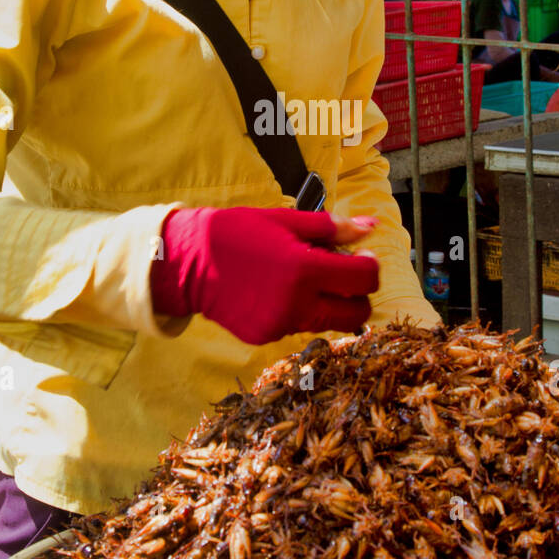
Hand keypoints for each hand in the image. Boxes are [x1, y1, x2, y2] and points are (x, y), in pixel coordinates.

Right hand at [150, 206, 378, 344]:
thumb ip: (332, 228)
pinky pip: (297, 326)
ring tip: (304, 279)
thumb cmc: (236, 232)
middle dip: (358, 295)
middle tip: (343, 276)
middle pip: (356, 314)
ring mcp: (280, 325)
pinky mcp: (265, 337)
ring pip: (328, 322)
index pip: (365, 280)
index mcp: (305, 270)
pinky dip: (299, 310)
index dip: (370, 267)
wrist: (187, 262)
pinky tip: (277, 291)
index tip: (362, 258)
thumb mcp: (286, 221)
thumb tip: (371, 226)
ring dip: (329, 303)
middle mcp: (297, 304)